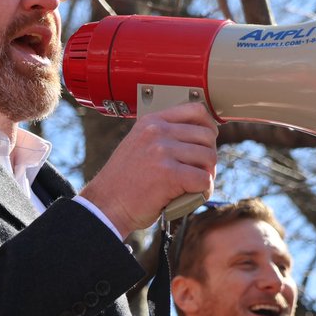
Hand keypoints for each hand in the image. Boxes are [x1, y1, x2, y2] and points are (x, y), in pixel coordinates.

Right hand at [79, 101, 216, 235]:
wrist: (106, 205)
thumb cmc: (124, 181)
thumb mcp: (139, 144)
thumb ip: (162, 137)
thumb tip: (198, 136)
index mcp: (151, 121)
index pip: (195, 110)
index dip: (209, 127)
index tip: (207, 142)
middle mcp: (157, 132)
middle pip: (207, 136)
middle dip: (209, 156)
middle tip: (200, 171)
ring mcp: (162, 151)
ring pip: (209, 157)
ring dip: (208, 174)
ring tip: (196, 185)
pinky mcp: (169, 174)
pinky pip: (204, 179)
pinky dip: (205, 191)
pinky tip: (195, 195)